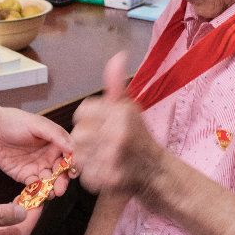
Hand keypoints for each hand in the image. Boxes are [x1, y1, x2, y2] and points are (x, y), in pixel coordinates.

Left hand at [0, 104, 74, 196]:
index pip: (69, 155)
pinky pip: (34, 187)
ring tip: (50, 194)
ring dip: (51, 189)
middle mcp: (49, 156)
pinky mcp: (25, 175)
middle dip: (62, 181)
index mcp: (55, 142)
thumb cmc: (13, 121)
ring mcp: (37, 167)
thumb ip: (55, 134)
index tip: (72, 173)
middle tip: (59, 190)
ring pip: (49, 181)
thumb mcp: (35, 124)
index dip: (73, 165)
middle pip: (61, 172)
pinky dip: (38, 193)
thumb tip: (72, 148)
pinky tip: (38, 197)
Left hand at [70, 51, 164, 195]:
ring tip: (103, 156)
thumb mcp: (129, 107)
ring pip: (79, 154)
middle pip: (78, 134)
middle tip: (101, 143)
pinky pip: (85, 174)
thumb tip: (117, 55)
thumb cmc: (138, 136)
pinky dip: (92, 174)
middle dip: (87, 140)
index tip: (101, 126)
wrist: (156, 172)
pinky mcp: (108, 179)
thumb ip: (116, 85)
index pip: (82, 112)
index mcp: (121, 112)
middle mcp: (117, 133)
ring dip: (88, 157)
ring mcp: (112, 158)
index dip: (89, 120)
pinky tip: (105, 170)